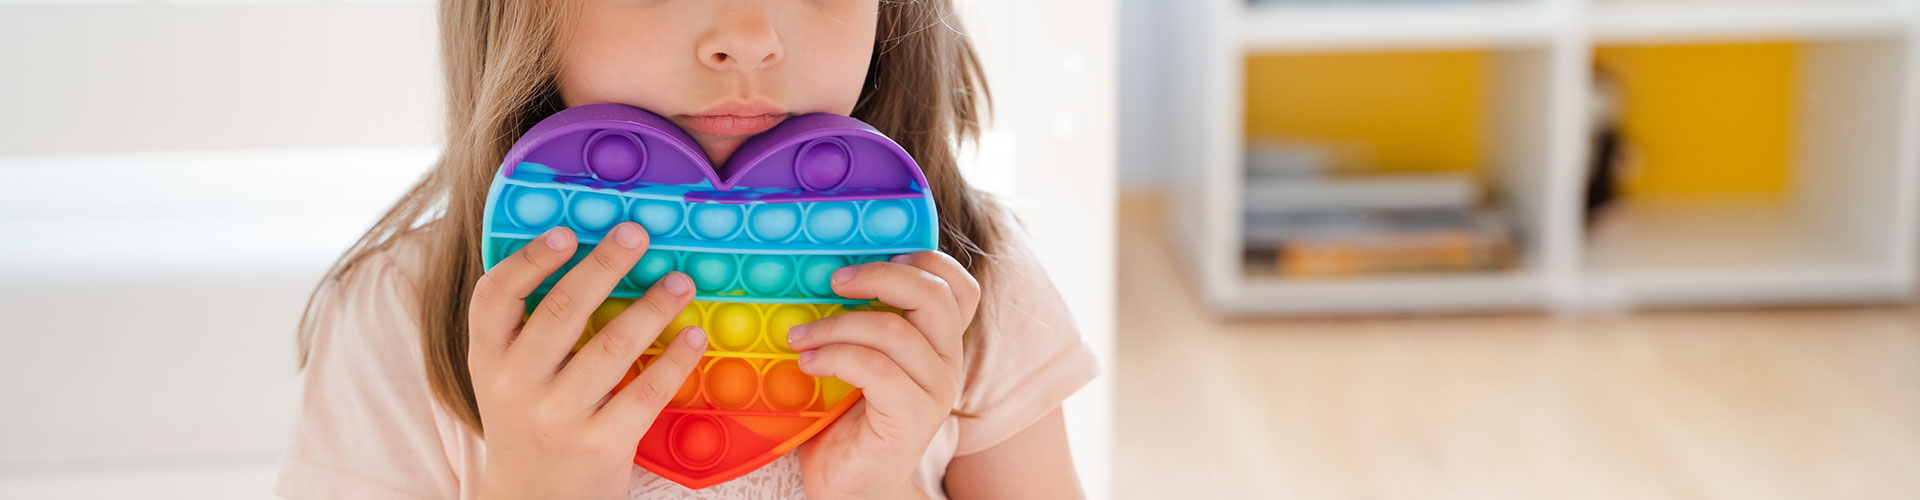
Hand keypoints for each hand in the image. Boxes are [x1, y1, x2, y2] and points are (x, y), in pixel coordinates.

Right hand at [466, 223, 708, 499]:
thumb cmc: (529, 425)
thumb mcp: (508, 378)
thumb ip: (529, 330)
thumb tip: (588, 257)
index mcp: (489, 359)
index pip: (494, 296)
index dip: (530, 259)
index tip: (567, 232)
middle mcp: (515, 385)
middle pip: (561, 309)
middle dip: (604, 264)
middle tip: (637, 233)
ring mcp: (558, 416)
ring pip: (610, 346)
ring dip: (652, 307)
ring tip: (680, 281)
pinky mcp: (600, 444)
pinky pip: (645, 392)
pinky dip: (674, 361)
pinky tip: (694, 338)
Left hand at [790, 251, 981, 498]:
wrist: (851, 489)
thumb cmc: (846, 423)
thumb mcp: (858, 361)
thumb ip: (859, 323)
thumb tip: (816, 271)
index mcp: (938, 344)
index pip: (960, 287)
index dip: (926, 260)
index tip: (876, 257)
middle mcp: (947, 364)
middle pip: (934, 295)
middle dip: (879, 275)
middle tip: (832, 281)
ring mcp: (934, 392)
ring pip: (895, 330)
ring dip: (836, 325)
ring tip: (799, 337)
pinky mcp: (911, 418)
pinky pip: (875, 368)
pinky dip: (834, 357)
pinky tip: (807, 364)